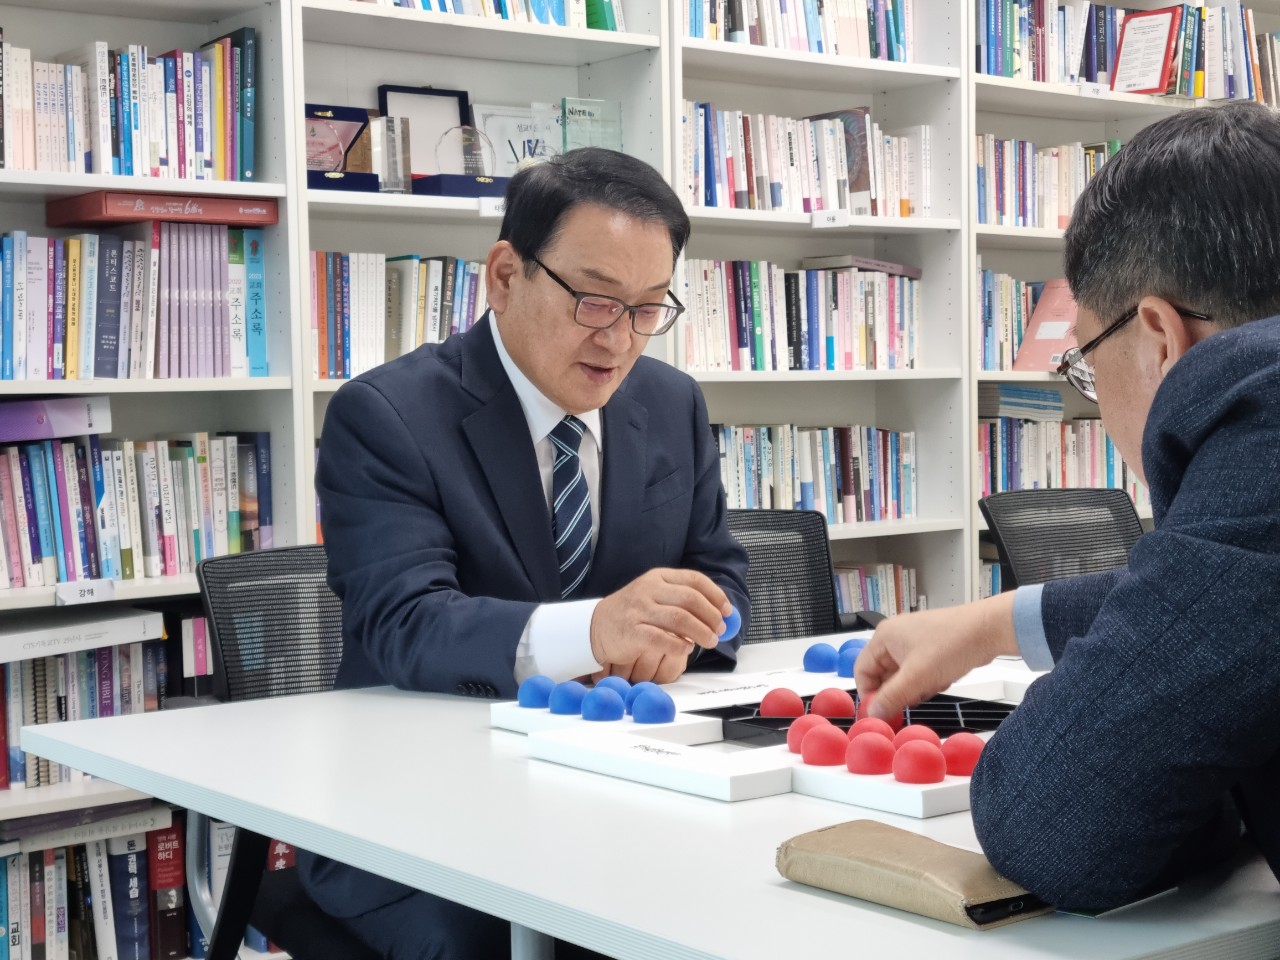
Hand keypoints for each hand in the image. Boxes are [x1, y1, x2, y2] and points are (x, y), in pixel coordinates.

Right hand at [589, 568, 730, 682]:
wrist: (595, 627)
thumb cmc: (631, 613)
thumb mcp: (654, 596)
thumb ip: (682, 601)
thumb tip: (718, 614)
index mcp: (658, 577)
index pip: (694, 580)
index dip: (715, 595)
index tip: (727, 610)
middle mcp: (648, 590)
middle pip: (690, 599)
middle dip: (711, 616)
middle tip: (720, 629)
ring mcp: (638, 610)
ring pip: (680, 619)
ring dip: (701, 632)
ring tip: (710, 641)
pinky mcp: (631, 632)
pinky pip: (662, 639)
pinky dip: (679, 645)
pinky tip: (686, 648)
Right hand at [854, 592, 1019, 719]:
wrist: (988, 630)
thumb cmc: (951, 644)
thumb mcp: (917, 677)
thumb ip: (891, 698)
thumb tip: (872, 713)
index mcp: (884, 637)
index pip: (862, 670)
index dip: (869, 694)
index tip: (881, 712)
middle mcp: (895, 636)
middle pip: (883, 674)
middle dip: (898, 691)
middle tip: (913, 700)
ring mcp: (913, 641)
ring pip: (902, 676)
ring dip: (915, 687)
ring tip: (933, 684)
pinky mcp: (929, 647)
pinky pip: (918, 672)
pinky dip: (927, 681)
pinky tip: (942, 679)